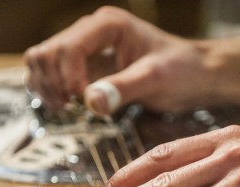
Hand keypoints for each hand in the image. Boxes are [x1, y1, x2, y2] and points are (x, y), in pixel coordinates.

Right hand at [24, 7, 215, 113]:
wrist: (196, 75)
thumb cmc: (182, 71)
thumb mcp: (156, 80)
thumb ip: (123, 89)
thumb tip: (91, 102)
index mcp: (107, 25)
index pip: (68, 47)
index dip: (68, 78)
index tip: (82, 100)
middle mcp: (91, 32)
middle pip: (47, 52)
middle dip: (54, 83)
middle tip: (72, 106)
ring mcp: (86, 48)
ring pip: (42, 62)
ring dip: (47, 87)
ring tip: (67, 107)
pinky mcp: (85, 66)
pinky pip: (52, 74)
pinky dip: (51, 90)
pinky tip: (67, 106)